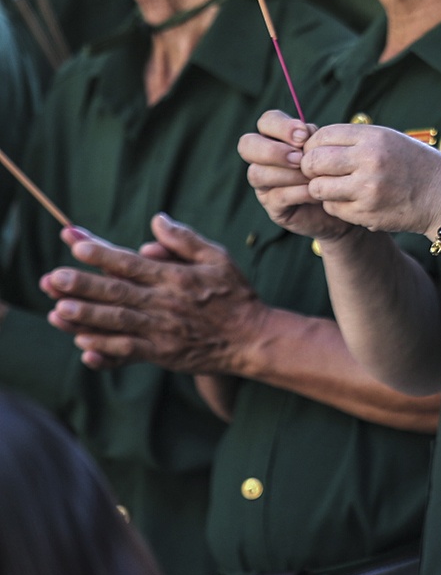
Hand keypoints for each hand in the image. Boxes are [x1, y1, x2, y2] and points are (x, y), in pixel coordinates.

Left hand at [42, 215, 267, 372]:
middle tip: (54, 278)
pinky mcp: (162, 354)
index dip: (103, 254)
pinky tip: (82, 343)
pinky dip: (104, 348)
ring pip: (117, 322)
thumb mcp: (219, 258)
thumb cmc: (235, 295)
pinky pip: (128, 351)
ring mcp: (162, 331)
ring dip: (86, 316)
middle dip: (83, 285)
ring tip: (58, 310)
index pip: (132, 263)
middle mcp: (165, 303)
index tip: (76, 245)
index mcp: (176, 278)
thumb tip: (156, 220)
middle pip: (118, 292)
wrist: (252, 339)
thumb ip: (185, 239)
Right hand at [240, 109, 351, 239]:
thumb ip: (314, 138)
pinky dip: (298, 192)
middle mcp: (264, 160)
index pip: (266, 121)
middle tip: (299, 157)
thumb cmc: (334, 169)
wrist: (345, 202)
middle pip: (247, 145)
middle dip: (272, 151)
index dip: (281, 126)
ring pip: (258, 174)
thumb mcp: (327, 149)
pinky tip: (316, 192)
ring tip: (312, 176)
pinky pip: (277, 196)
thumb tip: (304, 132)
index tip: (304, 135)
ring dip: (288, 174)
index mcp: (277, 138)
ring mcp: (264, 184)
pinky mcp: (273, 207)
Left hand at [300, 123, 440, 237]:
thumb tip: (314, 143)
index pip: (323, 136)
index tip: (318, 152)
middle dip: (309, 167)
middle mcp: (370, 160)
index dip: (313, 145)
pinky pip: (333, 208)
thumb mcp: (390, 140)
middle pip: (313, 161)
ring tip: (335, 187)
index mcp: (375, 137)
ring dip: (321, 188)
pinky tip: (352, 200)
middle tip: (317, 172)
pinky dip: (336, 205)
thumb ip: (356, 140)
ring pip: (318, 188)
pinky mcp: (367, 213)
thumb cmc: (415, 165)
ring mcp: (368, 189)